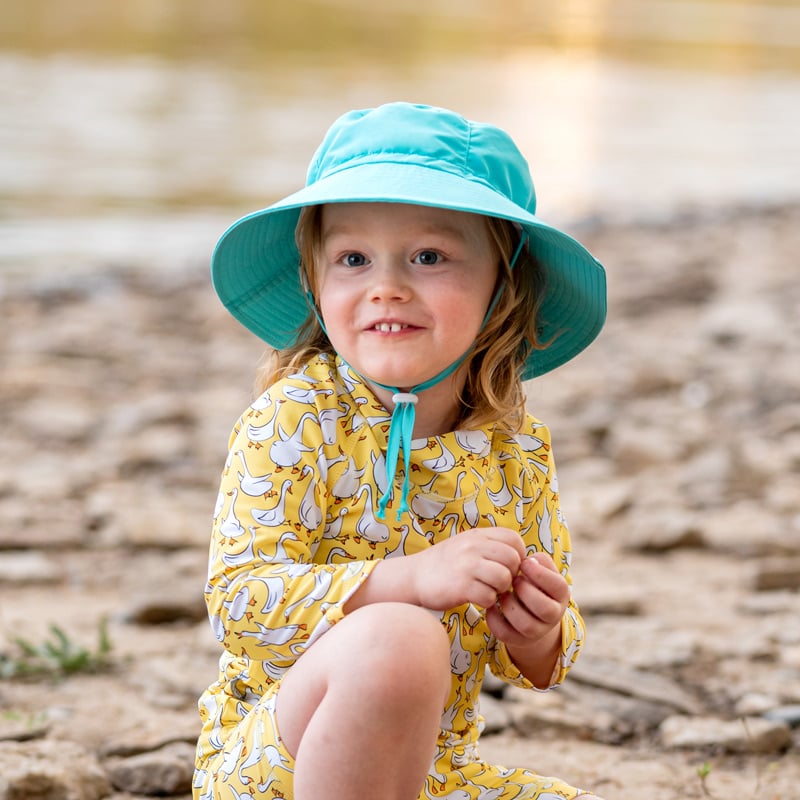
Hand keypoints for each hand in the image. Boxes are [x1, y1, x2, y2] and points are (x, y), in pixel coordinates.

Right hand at [409, 527, 525, 610]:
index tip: (508, 566)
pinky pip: (489, 596)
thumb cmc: (446, 563)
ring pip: (504, 578)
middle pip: (513, 559)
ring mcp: (467, 566)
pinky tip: (478, 599)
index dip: (518, 555)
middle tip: (499, 582)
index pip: (514, 539)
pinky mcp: (461, 587)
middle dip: (511, 574)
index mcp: (477, 535)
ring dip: (500, 589)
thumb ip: (490, 545)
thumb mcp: (467, 544)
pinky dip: (487, 602)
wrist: (414, 576)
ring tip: (489, 590)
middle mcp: (473, 547)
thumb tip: (521, 556)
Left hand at [485, 552, 569, 651]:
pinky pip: (506, 634)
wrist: (530, 611)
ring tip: (503, 593)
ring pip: (526, 625)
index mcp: (561, 595)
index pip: (559, 586)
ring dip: (510, 606)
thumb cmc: (534, 582)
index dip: (540, 574)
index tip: (524, 563)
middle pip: (544, 609)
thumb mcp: (542, 569)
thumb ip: (539, 561)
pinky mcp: (518, 640)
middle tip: (513, 579)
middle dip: (525, 591)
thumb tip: (529, 561)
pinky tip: (492, 605)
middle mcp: (553, 616)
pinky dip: (495, 619)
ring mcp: (537, 631)